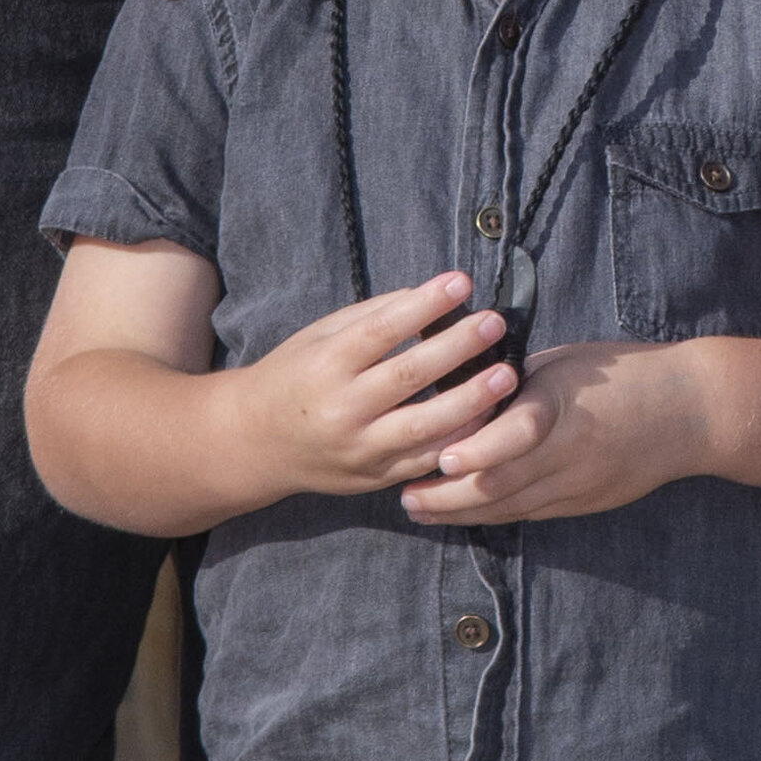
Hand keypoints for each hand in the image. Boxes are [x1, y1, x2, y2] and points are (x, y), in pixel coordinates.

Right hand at [229, 271, 519, 498]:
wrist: (255, 443)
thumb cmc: (294, 375)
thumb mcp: (318, 336)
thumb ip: (371, 316)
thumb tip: (429, 296)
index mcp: (325, 365)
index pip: (381, 330)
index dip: (424, 305)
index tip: (461, 282)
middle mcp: (341, 409)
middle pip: (408, 376)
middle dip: (457, 348)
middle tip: (495, 323)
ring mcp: (359, 449)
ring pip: (424, 427)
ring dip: (471, 401)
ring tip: (505, 375)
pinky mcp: (374, 478)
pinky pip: (424, 461)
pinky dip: (459, 441)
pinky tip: (489, 419)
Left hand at [400, 330, 700, 528]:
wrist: (690, 412)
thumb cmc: (624, 373)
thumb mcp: (567, 363)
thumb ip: (518, 383)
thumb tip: (463, 395)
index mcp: (567, 404)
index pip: (519, 432)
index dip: (478, 448)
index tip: (440, 455)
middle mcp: (571, 451)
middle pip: (503, 482)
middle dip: (448, 494)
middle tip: (406, 494)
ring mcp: (579, 484)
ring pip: (511, 506)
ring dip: (460, 511)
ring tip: (419, 509)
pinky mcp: (585, 502)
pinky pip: (530, 513)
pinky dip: (492, 513)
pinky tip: (461, 513)